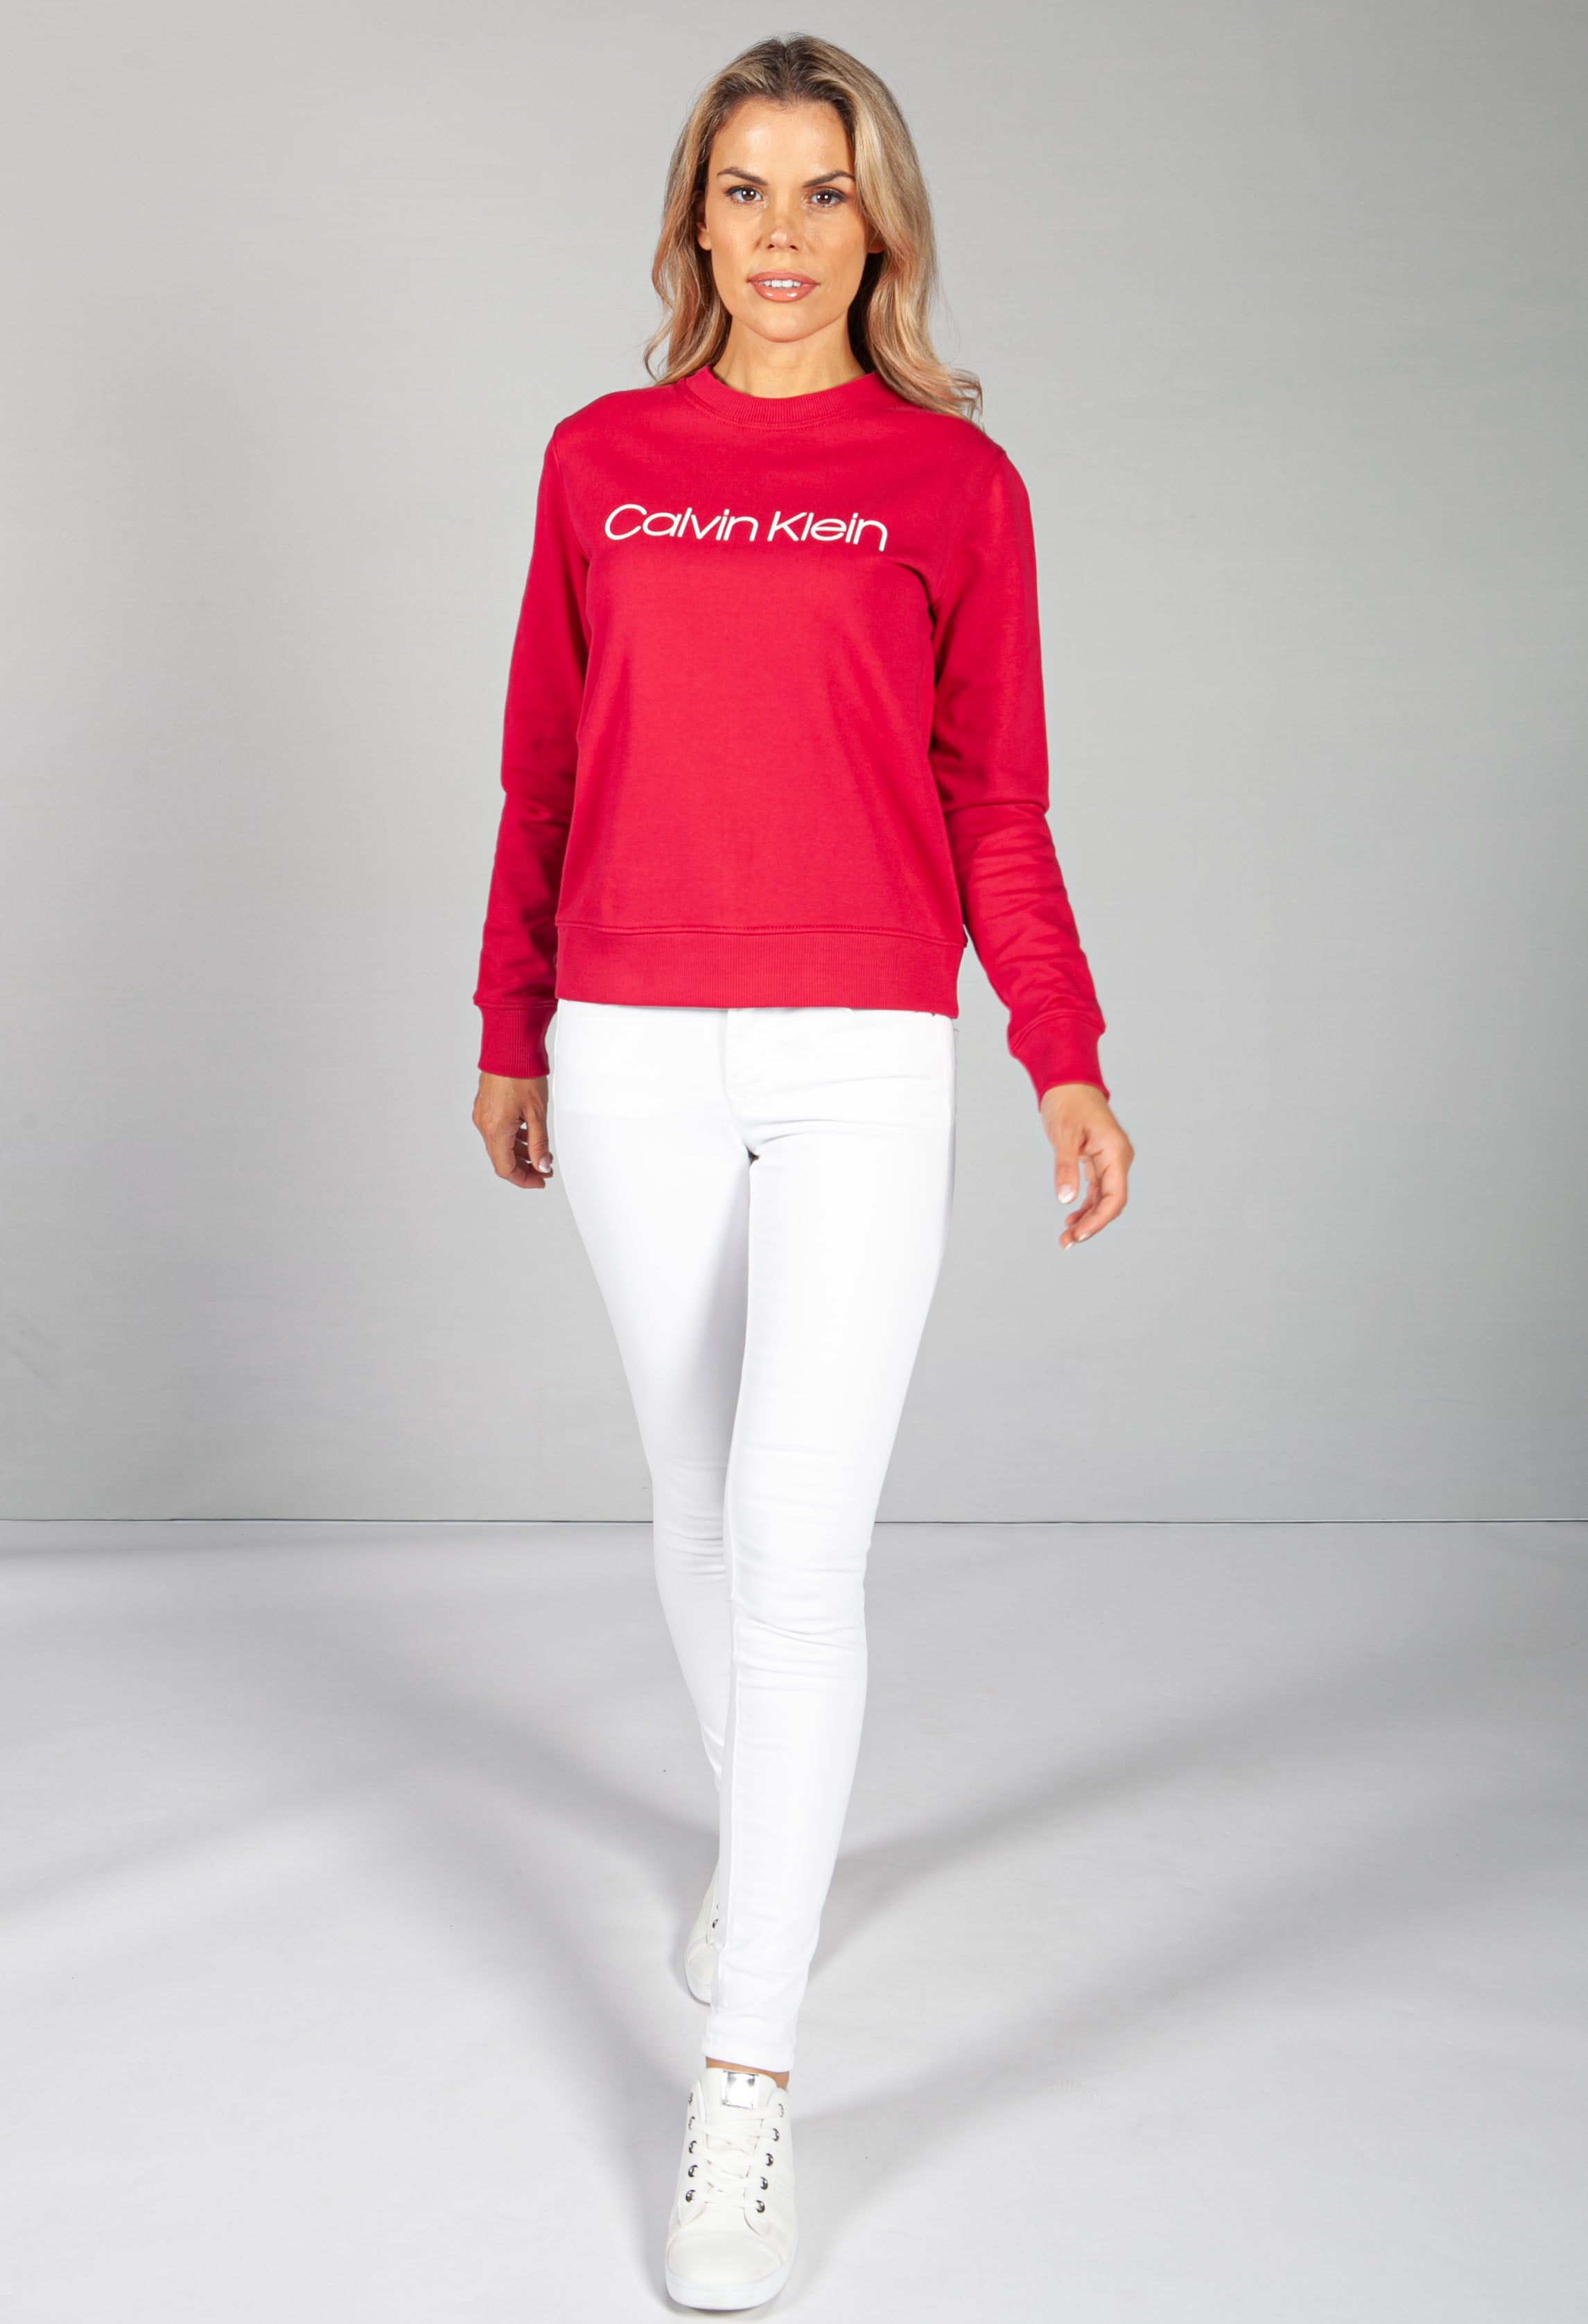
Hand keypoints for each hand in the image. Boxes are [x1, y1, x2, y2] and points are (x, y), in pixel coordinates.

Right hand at [473, 1073, 553, 1189]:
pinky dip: (513, 1137)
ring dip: (520, 1152)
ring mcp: (483, 1114)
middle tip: (544, 1169)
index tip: (541, 1180)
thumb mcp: (537, 1114)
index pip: (506, 1169)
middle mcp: (484, 1124)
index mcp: (496, 1130)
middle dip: (525, 1167)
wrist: (510, 1047)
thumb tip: (542, 1166)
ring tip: (541, 1152)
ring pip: (500, 1144)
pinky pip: (497, 1130)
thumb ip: (539, 1144)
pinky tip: (529, 1134)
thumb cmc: (522, 1074)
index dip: (524, 1179)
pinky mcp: (485, 1105)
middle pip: (502, 1158)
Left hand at [1039, 1083, 1132, 1247]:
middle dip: (1091, 1224)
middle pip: (1111, 1202)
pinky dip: (1086, 1205)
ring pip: (1104, 1198)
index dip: (1098, 1220)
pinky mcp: (1101, 1161)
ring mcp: (1111, 1160)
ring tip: (1066, 1237)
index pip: (1115, 1196)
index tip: (1078, 1234)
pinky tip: (1072, 1218)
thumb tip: (1066, 1199)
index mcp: (1115, 1152)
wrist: (1069, 1082)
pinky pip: (1098, 1190)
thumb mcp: (1063, 1134)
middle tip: (1066, 1242)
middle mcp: (1118, 1158)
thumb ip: (1066, 1167)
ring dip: (1088, 1218)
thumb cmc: (1067, 1102)